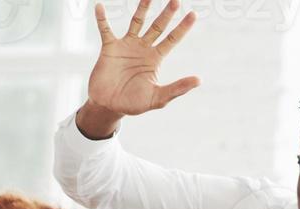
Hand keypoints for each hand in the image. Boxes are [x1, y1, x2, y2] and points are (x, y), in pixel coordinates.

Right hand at [84, 0, 198, 126]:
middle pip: (158, 26)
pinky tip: (100, 7)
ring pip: (137, 22)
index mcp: (155, 59)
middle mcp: (142, 49)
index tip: (193, 14)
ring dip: (142, 8)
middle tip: (176, 0)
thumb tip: (199, 80)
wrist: (109, 106)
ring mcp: (126, 46)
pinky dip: (102, 19)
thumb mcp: (158, 98)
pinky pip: (106, 29)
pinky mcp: (110, 48)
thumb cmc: (133, 104)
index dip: (182, 27)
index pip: (172, 39)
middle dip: (167, 14)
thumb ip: (177, 88)